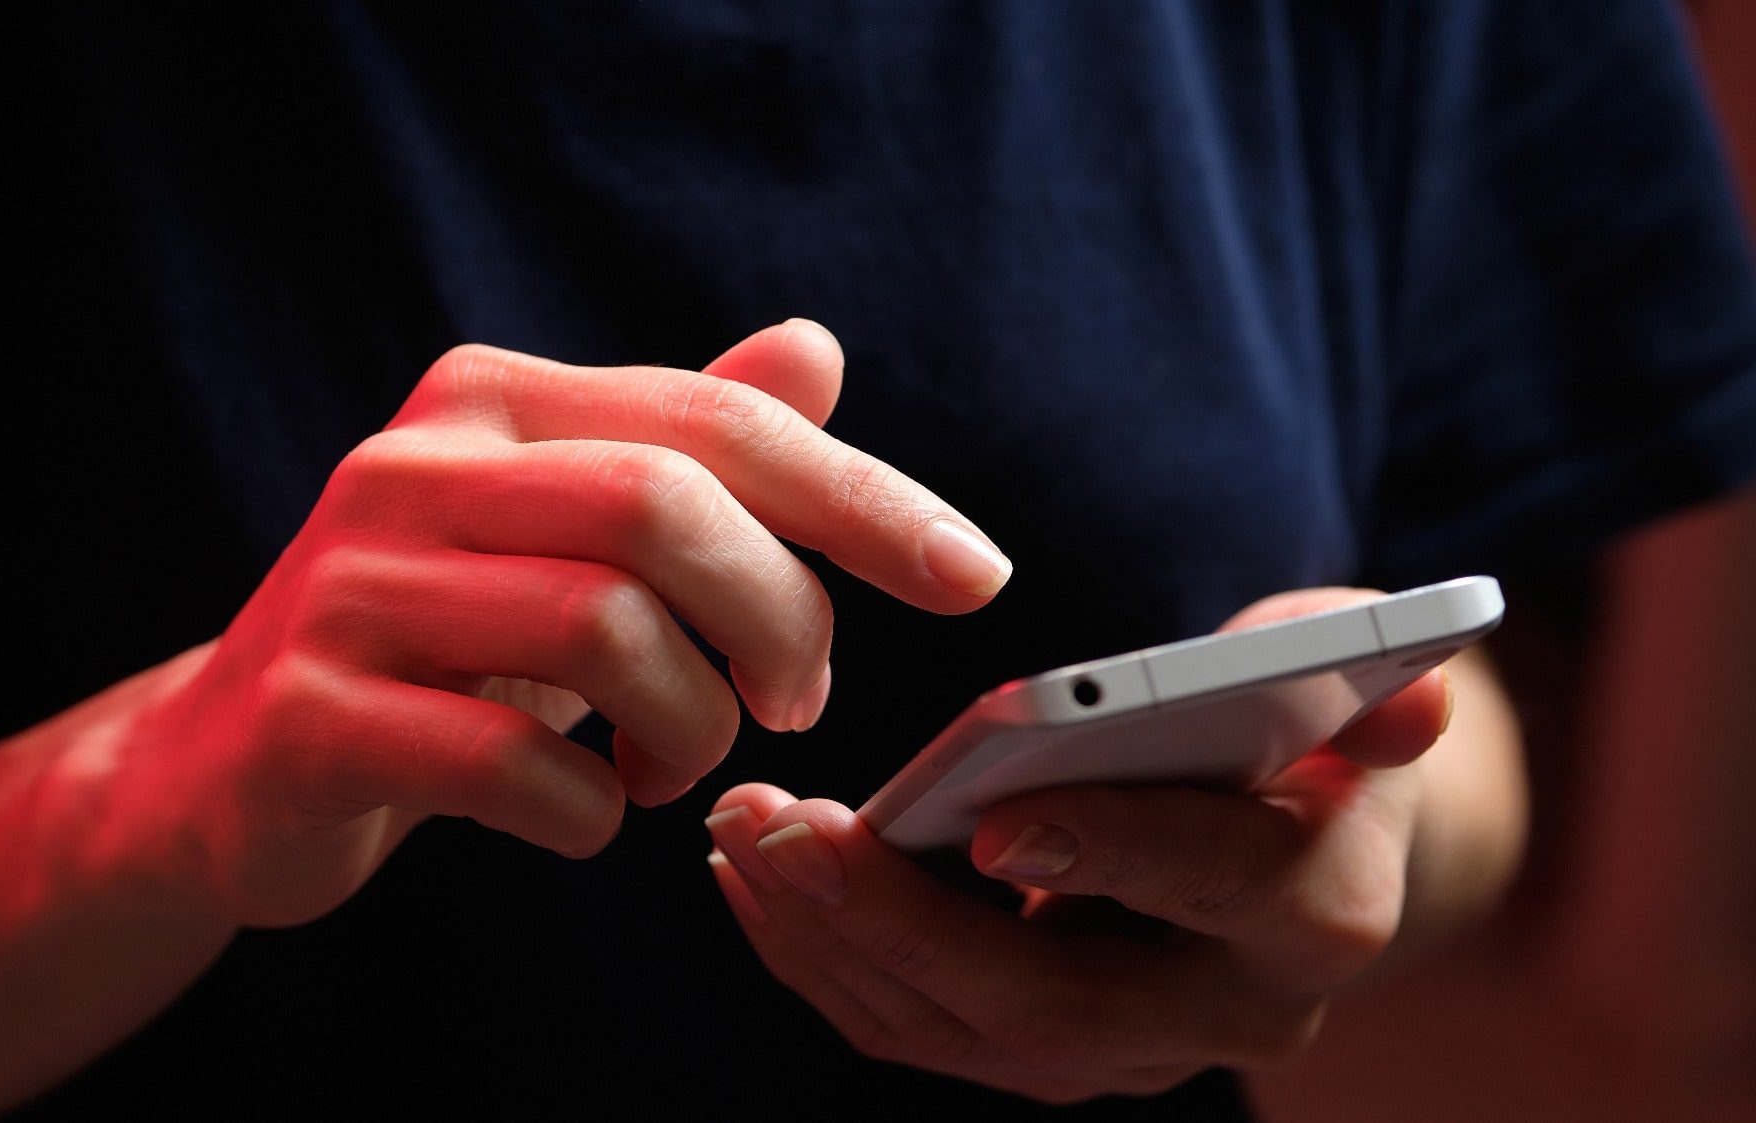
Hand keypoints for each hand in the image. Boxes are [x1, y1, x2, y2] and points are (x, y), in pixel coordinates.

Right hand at [99, 321, 1011, 927]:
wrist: (231, 763)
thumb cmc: (446, 643)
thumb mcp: (567, 535)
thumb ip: (684, 444)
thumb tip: (815, 350)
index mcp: (489, 400)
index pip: (713, 420)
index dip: (862, 498)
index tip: (973, 577)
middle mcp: (411, 467)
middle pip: (662, 507)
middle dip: (777, 619)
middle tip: (795, 702)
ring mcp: (349, 591)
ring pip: (600, 630)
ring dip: (691, 727)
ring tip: (681, 763)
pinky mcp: (313, 716)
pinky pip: (511, 763)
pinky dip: (592, 811)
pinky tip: (588, 815)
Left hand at [705, 588, 1450, 1103]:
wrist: (1305, 846)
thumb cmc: (1312, 730)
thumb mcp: (1351, 680)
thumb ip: (1367, 673)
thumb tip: (1414, 696)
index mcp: (1320, 909)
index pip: (1217, 887)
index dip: (1112, 854)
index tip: (991, 820)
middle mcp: (1229, 1012)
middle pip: (1051, 1002)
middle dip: (898, 922)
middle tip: (781, 831)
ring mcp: (1132, 1052)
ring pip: (962, 1034)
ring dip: (833, 942)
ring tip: (738, 841)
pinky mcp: (1051, 1054)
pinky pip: (923, 1031)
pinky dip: (831, 963)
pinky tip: (757, 883)